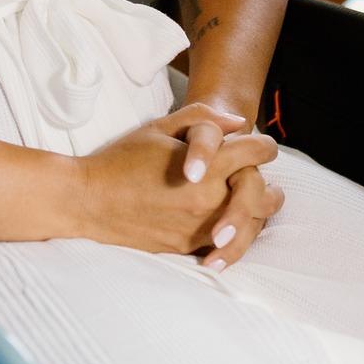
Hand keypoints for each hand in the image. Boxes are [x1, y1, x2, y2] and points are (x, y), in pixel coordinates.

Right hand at [71, 104, 279, 257]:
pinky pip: (225, 245)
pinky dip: (235, 237)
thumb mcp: (159, 127)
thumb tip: (239, 123)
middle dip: (273, 188)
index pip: (256, 153)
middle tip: (275, 186)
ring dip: (258, 216)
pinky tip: (234, 230)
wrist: (88, 201)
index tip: (263, 147)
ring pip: (251, 226)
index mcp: (207, 166)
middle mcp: (209, 198)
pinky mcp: (187, 246)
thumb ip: (202, 117)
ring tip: (261, 209)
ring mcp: (200, 227)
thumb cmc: (121, 159)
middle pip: (264, 195)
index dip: (264, 145)